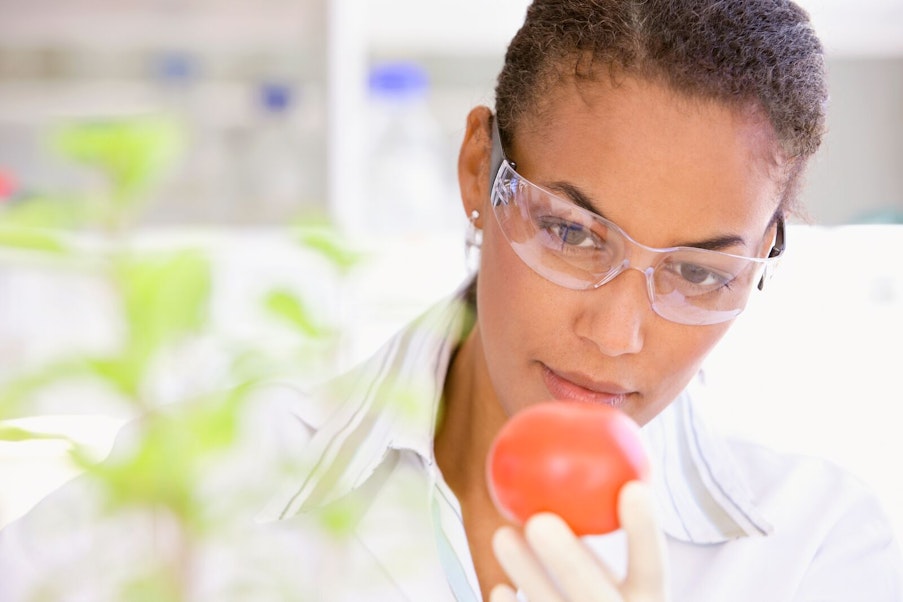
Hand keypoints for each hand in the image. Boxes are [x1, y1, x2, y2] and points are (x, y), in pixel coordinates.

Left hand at [489, 481, 667, 601]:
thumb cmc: (613, 595)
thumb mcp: (627, 573)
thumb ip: (612, 521)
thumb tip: (599, 444)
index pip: (652, 567)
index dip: (646, 532)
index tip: (634, 487)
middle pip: (599, 595)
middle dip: (571, 561)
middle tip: (540, 520)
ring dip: (529, 576)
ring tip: (503, 536)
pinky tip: (498, 590)